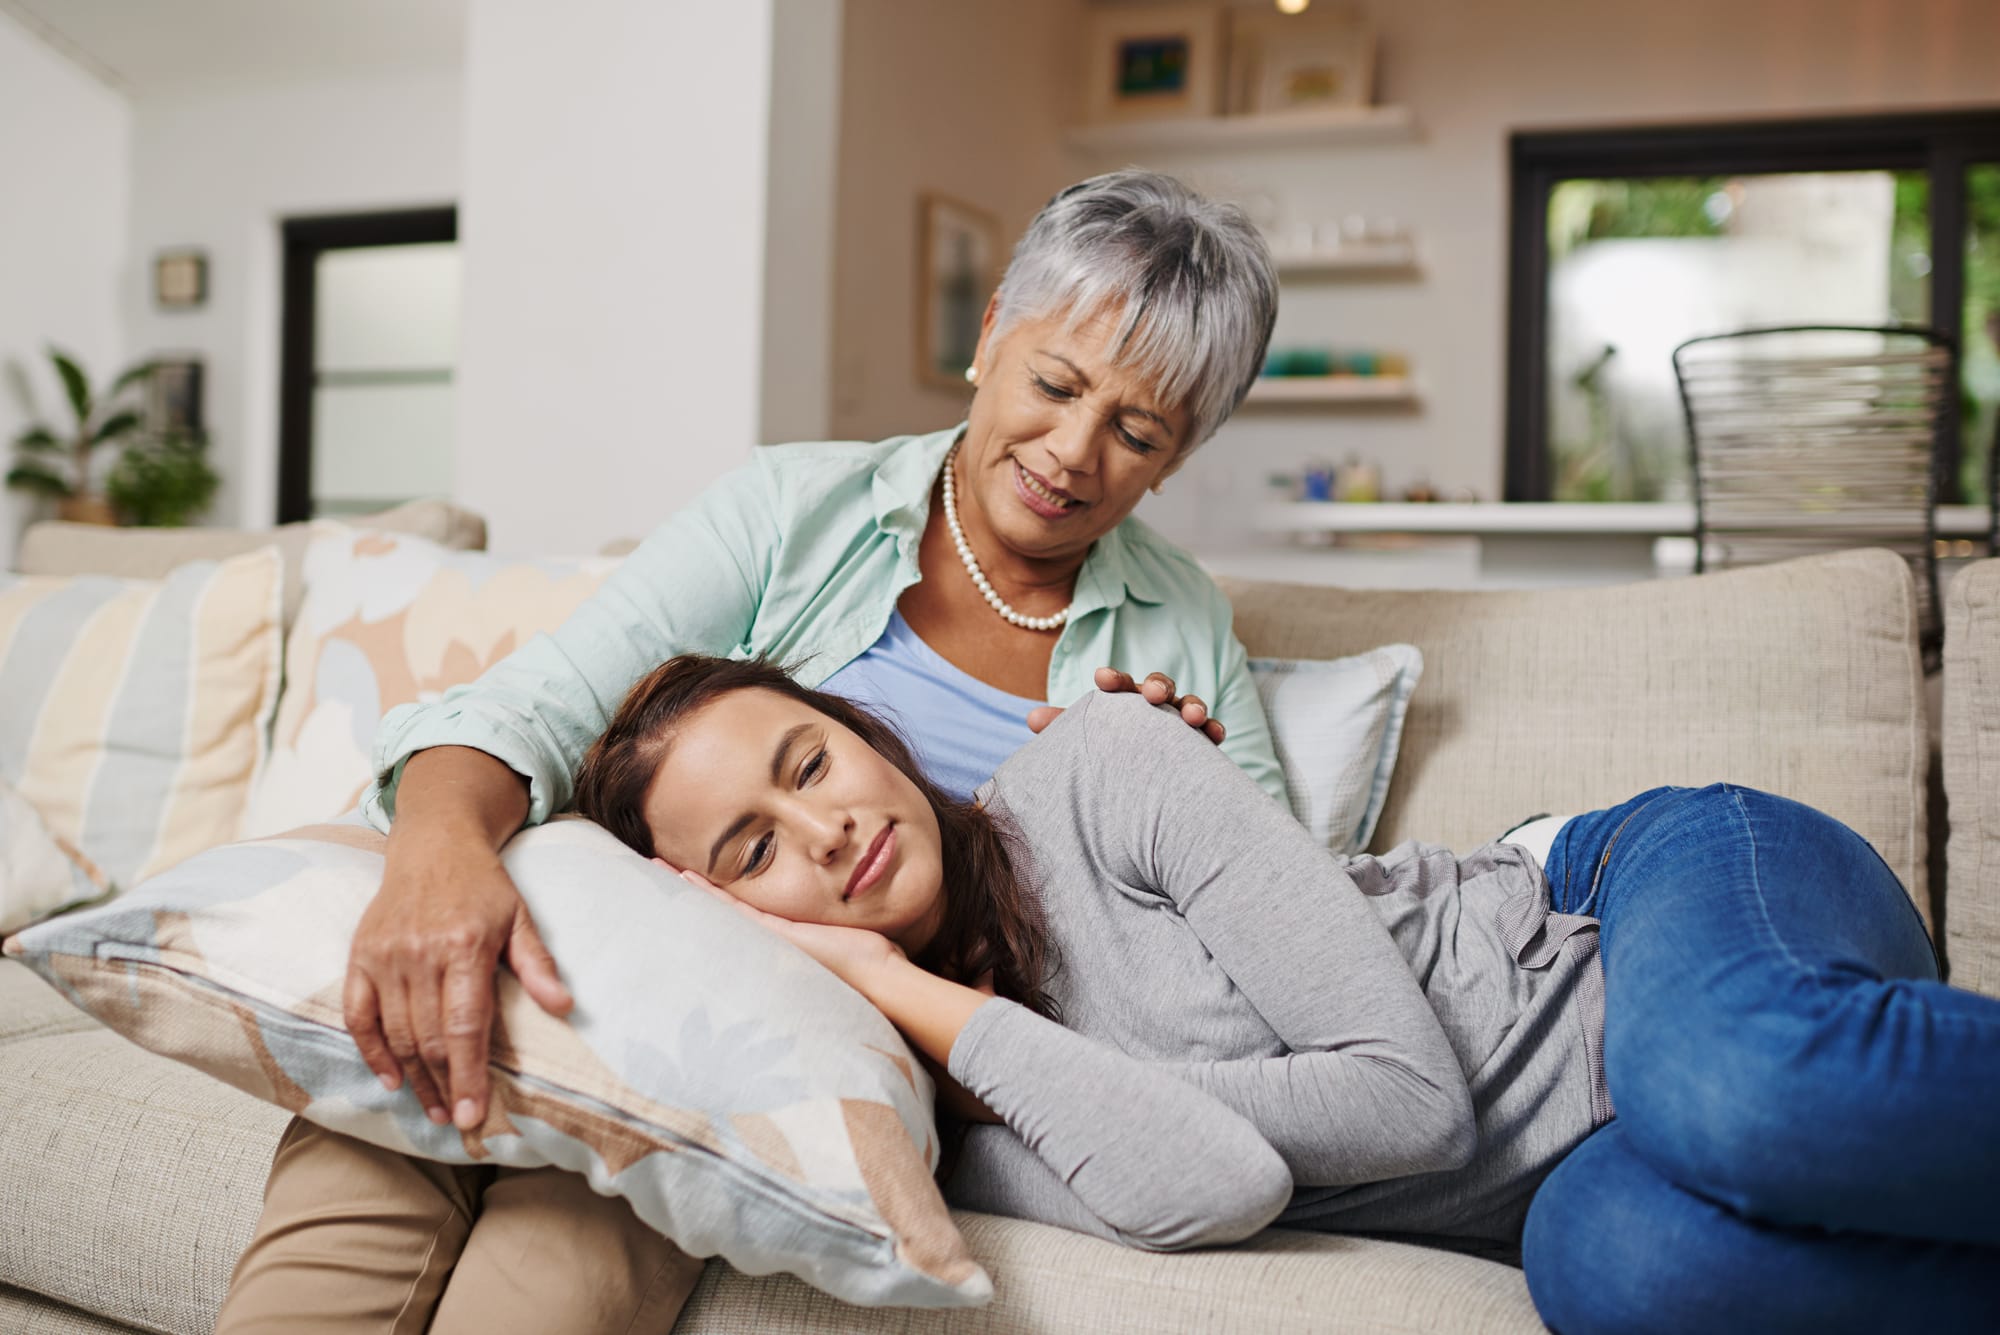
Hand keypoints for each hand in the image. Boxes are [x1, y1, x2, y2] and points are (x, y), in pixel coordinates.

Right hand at [345, 828, 570, 1129]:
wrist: (433, 843)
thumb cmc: (483, 886)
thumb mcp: (520, 917)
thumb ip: (538, 965)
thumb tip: (564, 1007)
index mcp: (464, 946)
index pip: (464, 1026)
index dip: (469, 1074)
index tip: (476, 1113)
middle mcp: (419, 954)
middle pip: (428, 1038)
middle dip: (444, 1085)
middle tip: (459, 1119)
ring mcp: (384, 956)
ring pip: (395, 1034)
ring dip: (414, 1078)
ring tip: (435, 1107)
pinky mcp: (360, 956)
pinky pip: (358, 1016)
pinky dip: (372, 1052)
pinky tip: (392, 1080)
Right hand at [673, 866, 904, 991]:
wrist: (880, 982)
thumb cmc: (871, 964)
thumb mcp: (842, 935)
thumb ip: (832, 926)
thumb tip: (845, 911)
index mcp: (780, 939)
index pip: (735, 915)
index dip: (709, 896)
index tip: (683, 878)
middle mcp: (766, 942)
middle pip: (716, 915)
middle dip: (685, 896)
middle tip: (653, 873)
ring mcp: (765, 939)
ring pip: (716, 911)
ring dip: (685, 891)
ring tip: (655, 868)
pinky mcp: (771, 934)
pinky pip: (730, 908)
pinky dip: (704, 892)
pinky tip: (682, 876)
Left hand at [1027, 667, 1225, 743]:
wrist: (1136, 787)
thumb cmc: (1106, 755)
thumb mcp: (1084, 742)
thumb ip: (1063, 728)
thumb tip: (1031, 718)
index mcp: (1123, 701)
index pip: (1118, 685)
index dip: (1113, 680)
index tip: (1101, 679)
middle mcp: (1154, 706)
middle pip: (1158, 686)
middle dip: (1156, 686)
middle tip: (1151, 694)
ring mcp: (1179, 721)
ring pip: (1188, 704)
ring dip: (1191, 705)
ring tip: (1191, 716)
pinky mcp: (1200, 741)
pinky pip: (1210, 730)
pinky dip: (1214, 729)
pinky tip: (1216, 735)